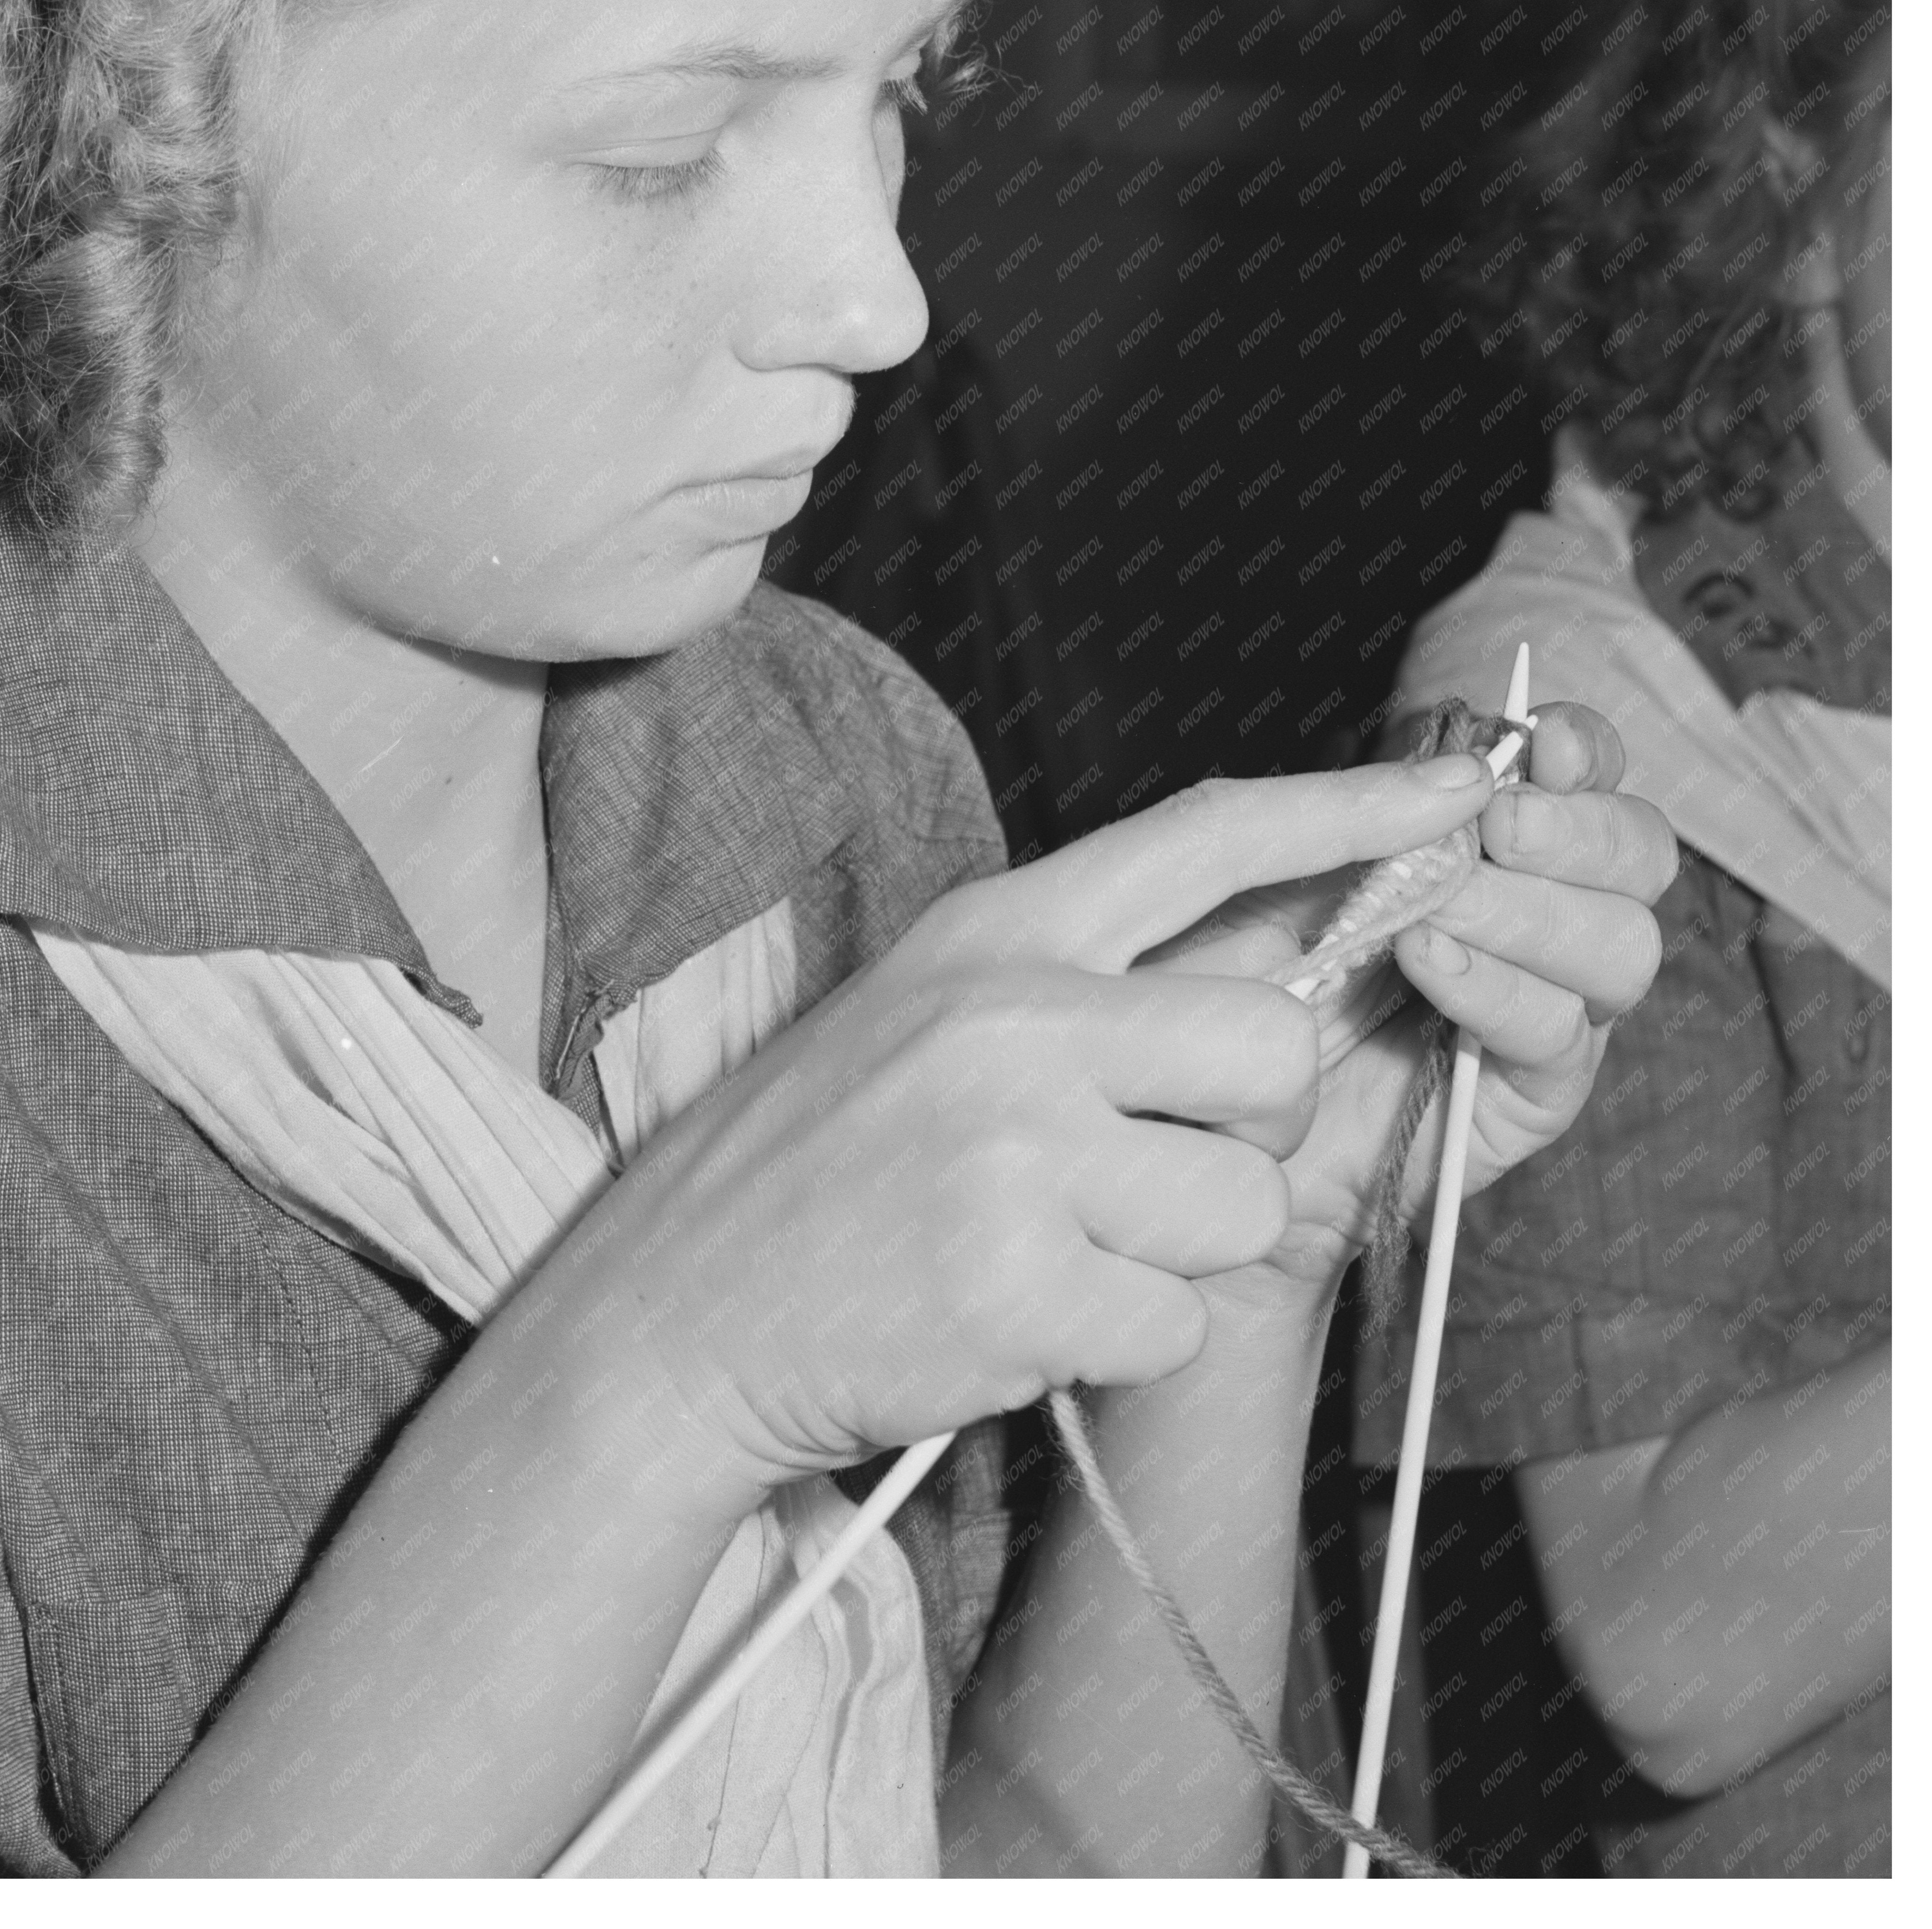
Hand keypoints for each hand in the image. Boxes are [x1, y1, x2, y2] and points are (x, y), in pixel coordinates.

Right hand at [554, 754, 1496, 1487]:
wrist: (670, 1313)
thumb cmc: (822, 1166)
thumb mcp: (936, 1018)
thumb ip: (1092, 982)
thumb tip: (1291, 962)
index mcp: (993, 933)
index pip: (1206, 835)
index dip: (1349, 807)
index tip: (1462, 790)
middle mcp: (1010, 1018)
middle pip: (1274, 1046)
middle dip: (1251, 1124)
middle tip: (1146, 1167)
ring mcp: (1012, 1149)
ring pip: (1246, 1202)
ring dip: (1177, 1251)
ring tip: (1054, 1250)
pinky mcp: (1016, 1285)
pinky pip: (1181, 1320)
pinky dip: (1123, 1342)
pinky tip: (1018, 1321)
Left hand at [1148, 703, 1676, 1293]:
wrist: (1203, 1104)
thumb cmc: (1224, 968)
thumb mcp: (1270, 859)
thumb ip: (1366, 807)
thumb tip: (1467, 770)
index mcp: (1485, 839)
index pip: (1583, 776)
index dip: (1581, 751)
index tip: (1540, 741)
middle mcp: (1534, 913)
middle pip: (1639, 854)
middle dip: (1579, 831)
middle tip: (1498, 827)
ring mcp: (1541, 1003)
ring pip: (1623, 944)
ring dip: (1536, 911)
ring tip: (1436, 908)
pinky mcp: (1527, 1093)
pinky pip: (1560, 1035)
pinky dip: (1498, 988)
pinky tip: (1428, 964)